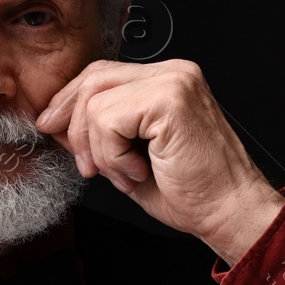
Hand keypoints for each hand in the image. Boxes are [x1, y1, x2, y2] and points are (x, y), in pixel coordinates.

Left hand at [33, 58, 282, 262]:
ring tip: (127, 174)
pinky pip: (108, 120)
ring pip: (95, 103)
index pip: (101, 74)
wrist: (230, 212)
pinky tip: (138, 171)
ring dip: (100, 150)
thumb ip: (99, 134)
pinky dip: (112, 155)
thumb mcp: (130, 156)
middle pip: (93, 79)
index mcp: (166, 81)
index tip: (53, 129)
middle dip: (74, 125)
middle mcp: (172, 73)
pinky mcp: (169, 99)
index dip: (70, 102)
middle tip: (87, 166)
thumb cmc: (192, 192)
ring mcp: (173, 82)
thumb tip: (57, 123)